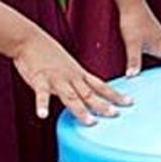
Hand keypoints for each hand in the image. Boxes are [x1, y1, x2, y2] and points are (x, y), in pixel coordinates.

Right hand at [11, 28, 129, 126]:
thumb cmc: (49, 53)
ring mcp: (56, 78)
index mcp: (79, 74)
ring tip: (89, 122)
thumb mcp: (69, 66)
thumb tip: (87, 94)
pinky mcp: (39, 79)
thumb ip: (77, 81)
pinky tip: (42, 115)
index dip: (115, 95)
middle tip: (115, 114)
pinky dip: (42, 104)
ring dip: (80, 109)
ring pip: (70, 96)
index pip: (101, 86)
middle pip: (89, 93)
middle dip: (102, 105)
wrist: (31, 39)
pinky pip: (41, 94)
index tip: (129, 103)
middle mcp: (71, 77)